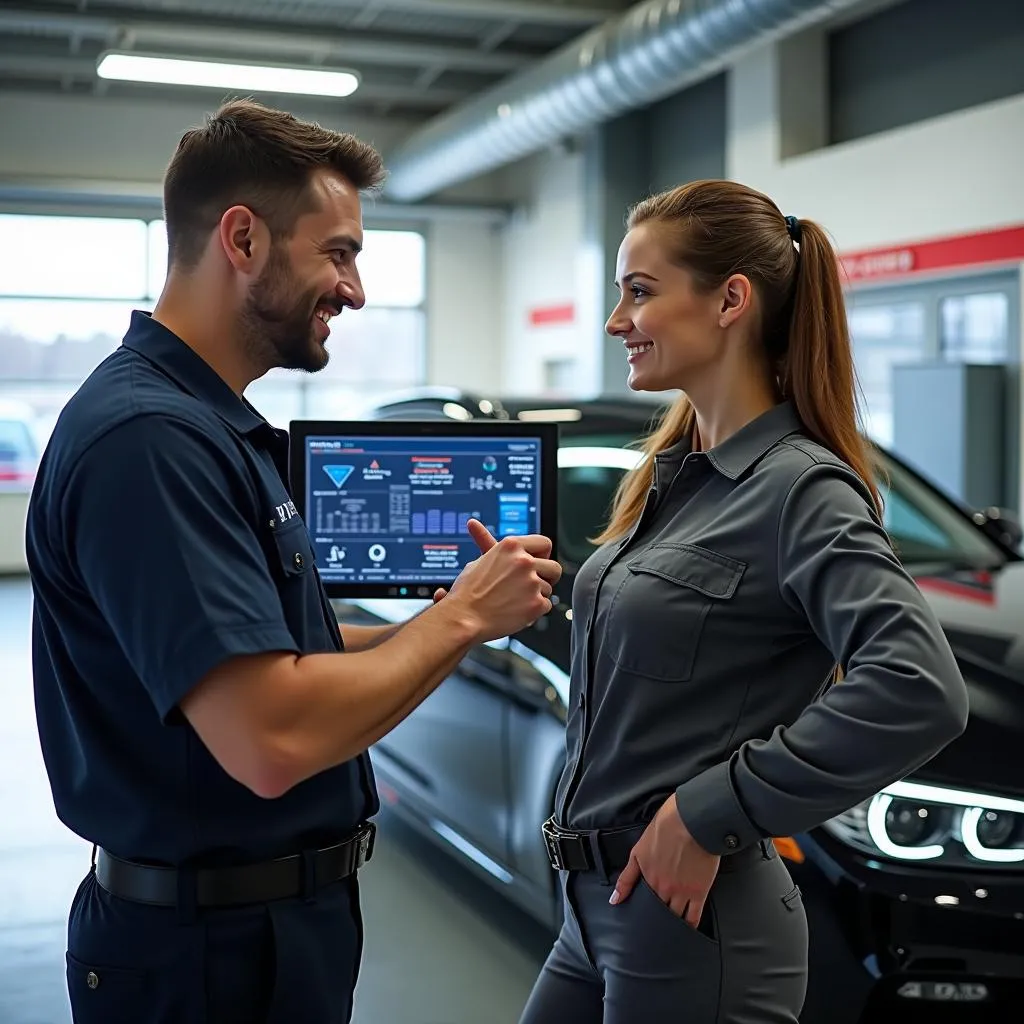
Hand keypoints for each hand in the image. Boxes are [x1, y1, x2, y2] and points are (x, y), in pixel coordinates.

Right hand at [444, 519, 560, 640]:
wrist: (463, 618)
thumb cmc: (467, 592)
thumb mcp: (478, 561)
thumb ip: (487, 545)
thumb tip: (474, 524)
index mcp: (511, 546)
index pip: (544, 543)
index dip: (542, 555)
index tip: (538, 563)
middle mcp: (524, 561)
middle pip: (554, 567)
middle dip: (548, 578)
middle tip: (535, 585)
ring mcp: (532, 582)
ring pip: (548, 589)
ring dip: (536, 596)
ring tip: (514, 601)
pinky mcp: (536, 603)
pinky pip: (546, 606)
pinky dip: (534, 611)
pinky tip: (516, 611)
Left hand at [610, 795, 720, 929]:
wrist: (691, 820)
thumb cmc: (666, 827)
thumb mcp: (638, 850)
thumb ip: (627, 877)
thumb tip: (614, 900)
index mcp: (648, 879)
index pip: (642, 905)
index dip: (642, 914)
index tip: (639, 924)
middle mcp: (664, 890)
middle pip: (659, 913)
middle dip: (656, 920)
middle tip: (654, 928)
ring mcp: (682, 893)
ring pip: (675, 918)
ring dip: (672, 924)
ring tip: (669, 932)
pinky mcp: (699, 892)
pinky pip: (694, 916)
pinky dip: (690, 926)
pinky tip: (688, 930)